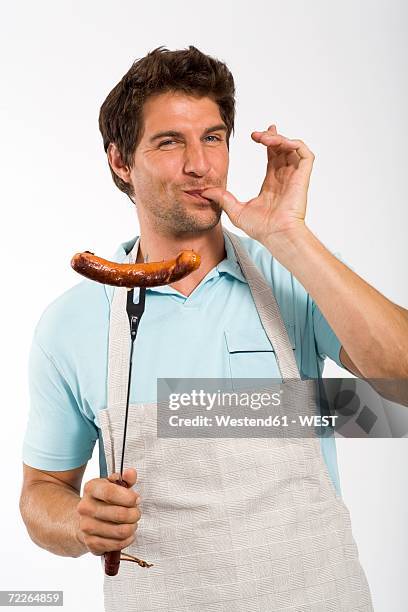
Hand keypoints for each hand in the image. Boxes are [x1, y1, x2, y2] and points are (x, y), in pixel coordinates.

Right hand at [76, 468, 140, 555]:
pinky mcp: (91, 543)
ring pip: (121, 531)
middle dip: (134, 514)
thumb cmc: (103, 501)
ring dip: (132, 527)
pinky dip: (127, 539)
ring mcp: (86, 526)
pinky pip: (117, 544)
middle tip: (136, 512)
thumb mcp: (113, 485)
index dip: (129, 497)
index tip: (137, 499)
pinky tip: (127, 534)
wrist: (83, 520)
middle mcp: (85, 507)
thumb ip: (125, 479)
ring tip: (132, 523)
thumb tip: (131, 473)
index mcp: (90, 488)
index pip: (111, 493)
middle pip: (119, 514)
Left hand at [201, 125, 314, 244]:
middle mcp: (284, 177)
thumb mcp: (236, 210)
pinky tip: (280, 143)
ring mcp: (294, 177)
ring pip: (292, 148)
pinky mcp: (302, 177)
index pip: (272, 156)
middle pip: (282, 148)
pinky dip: (294, 144)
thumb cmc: (262, 228)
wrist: (276, 235)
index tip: (255, 135)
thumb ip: (222, 198)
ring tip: (264, 138)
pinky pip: (305, 154)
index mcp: (272, 183)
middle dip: (271, 136)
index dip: (267, 142)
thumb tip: (205, 191)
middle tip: (257, 135)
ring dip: (279, 138)